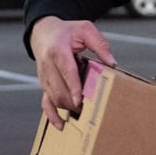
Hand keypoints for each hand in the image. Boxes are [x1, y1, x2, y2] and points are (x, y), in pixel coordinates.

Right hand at [29, 16, 116, 130]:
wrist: (43, 32)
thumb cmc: (67, 31)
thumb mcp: (85, 29)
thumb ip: (100, 44)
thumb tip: (112, 63)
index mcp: (58, 51)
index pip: (66, 72)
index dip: (73, 88)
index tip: (80, 101)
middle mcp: (47, 65)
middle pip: (58, 89)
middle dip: (73, 102)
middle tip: (90, 108)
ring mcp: (44, 77)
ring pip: (53, 97)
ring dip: (67, 107)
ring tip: (84, 113)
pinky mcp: (44, 84)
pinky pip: (45, 102)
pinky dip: (51, 115)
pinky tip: (60, 125)